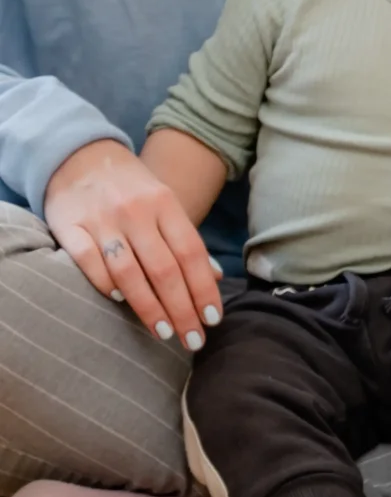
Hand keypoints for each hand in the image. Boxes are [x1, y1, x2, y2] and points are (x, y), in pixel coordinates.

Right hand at [44, 140, 225, 350]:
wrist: (81, 157)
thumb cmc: (132, 189)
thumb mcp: (165, 204)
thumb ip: (186, 239)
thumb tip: (215, 278)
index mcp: (165, 204)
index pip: (191, 253)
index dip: (203, 288)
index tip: (213, 319)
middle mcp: (136, 212)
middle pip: (164, 268)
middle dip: (182, 308)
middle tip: (193, 339)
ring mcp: (102, 220)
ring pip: (129, 271)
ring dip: (148, 307)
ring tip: (164, 332)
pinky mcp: (70, 227)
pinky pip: (88, 262)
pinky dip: (105, 284)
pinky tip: (120, 301)